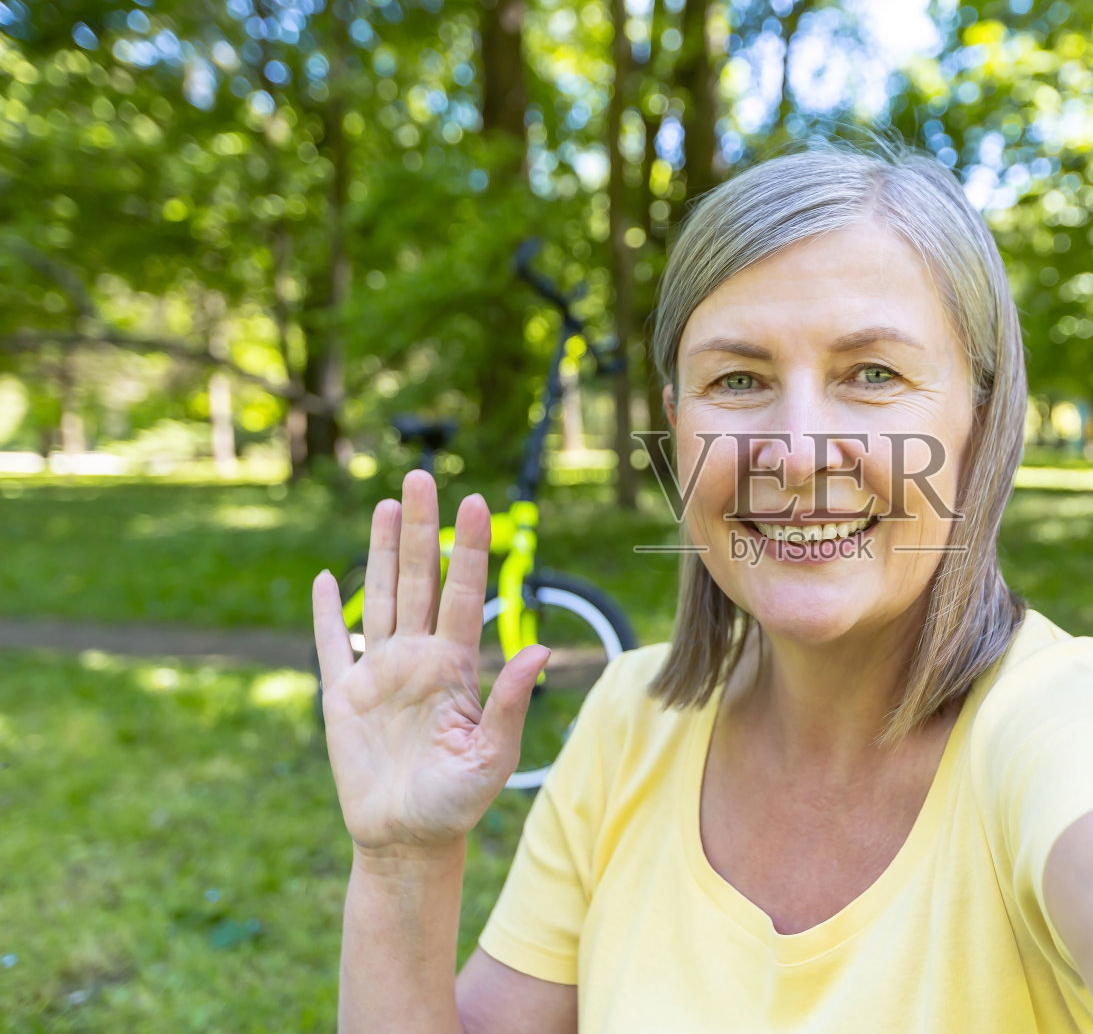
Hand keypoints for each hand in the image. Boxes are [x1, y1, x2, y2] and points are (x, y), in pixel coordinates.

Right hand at [312, 470, 549, 853]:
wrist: (408, 841)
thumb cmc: (458, 803)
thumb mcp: (494, 755)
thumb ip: (511, 702)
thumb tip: (542, 649)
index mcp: (456, 667)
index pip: (463, 592)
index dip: (469, 548)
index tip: (477, 503)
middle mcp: (418, 658)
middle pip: (420, 579)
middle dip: (422, 528)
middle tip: (423, 475)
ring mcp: (379, 673)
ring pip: (380, 596)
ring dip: (382, 551)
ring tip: (389, 504)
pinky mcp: (341, 696)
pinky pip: (331, 645)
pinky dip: (327, 613)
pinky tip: (326, 579)